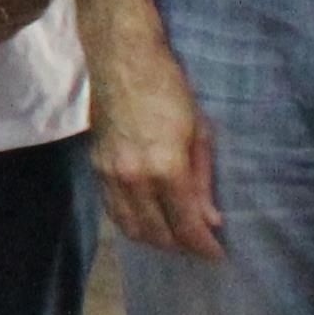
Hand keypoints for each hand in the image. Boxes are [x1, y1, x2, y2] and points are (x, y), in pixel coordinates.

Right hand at [87, 39, 221, 256]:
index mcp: (166, 169)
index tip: (217, 254)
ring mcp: (110, 176)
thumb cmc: (169, 89)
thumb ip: (203, 180)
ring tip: (175, 236)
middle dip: (181, 246)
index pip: (186, 225)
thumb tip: (210, 219)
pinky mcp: (96, 169)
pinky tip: (149, 219)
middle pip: (157, 234)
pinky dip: (132, 224)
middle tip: (199, 244)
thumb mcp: (199, 132)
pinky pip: (113, 212)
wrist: (122, 60)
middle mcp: (134, 180)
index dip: (204, 246)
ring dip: (155, 239)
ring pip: (131, 229)